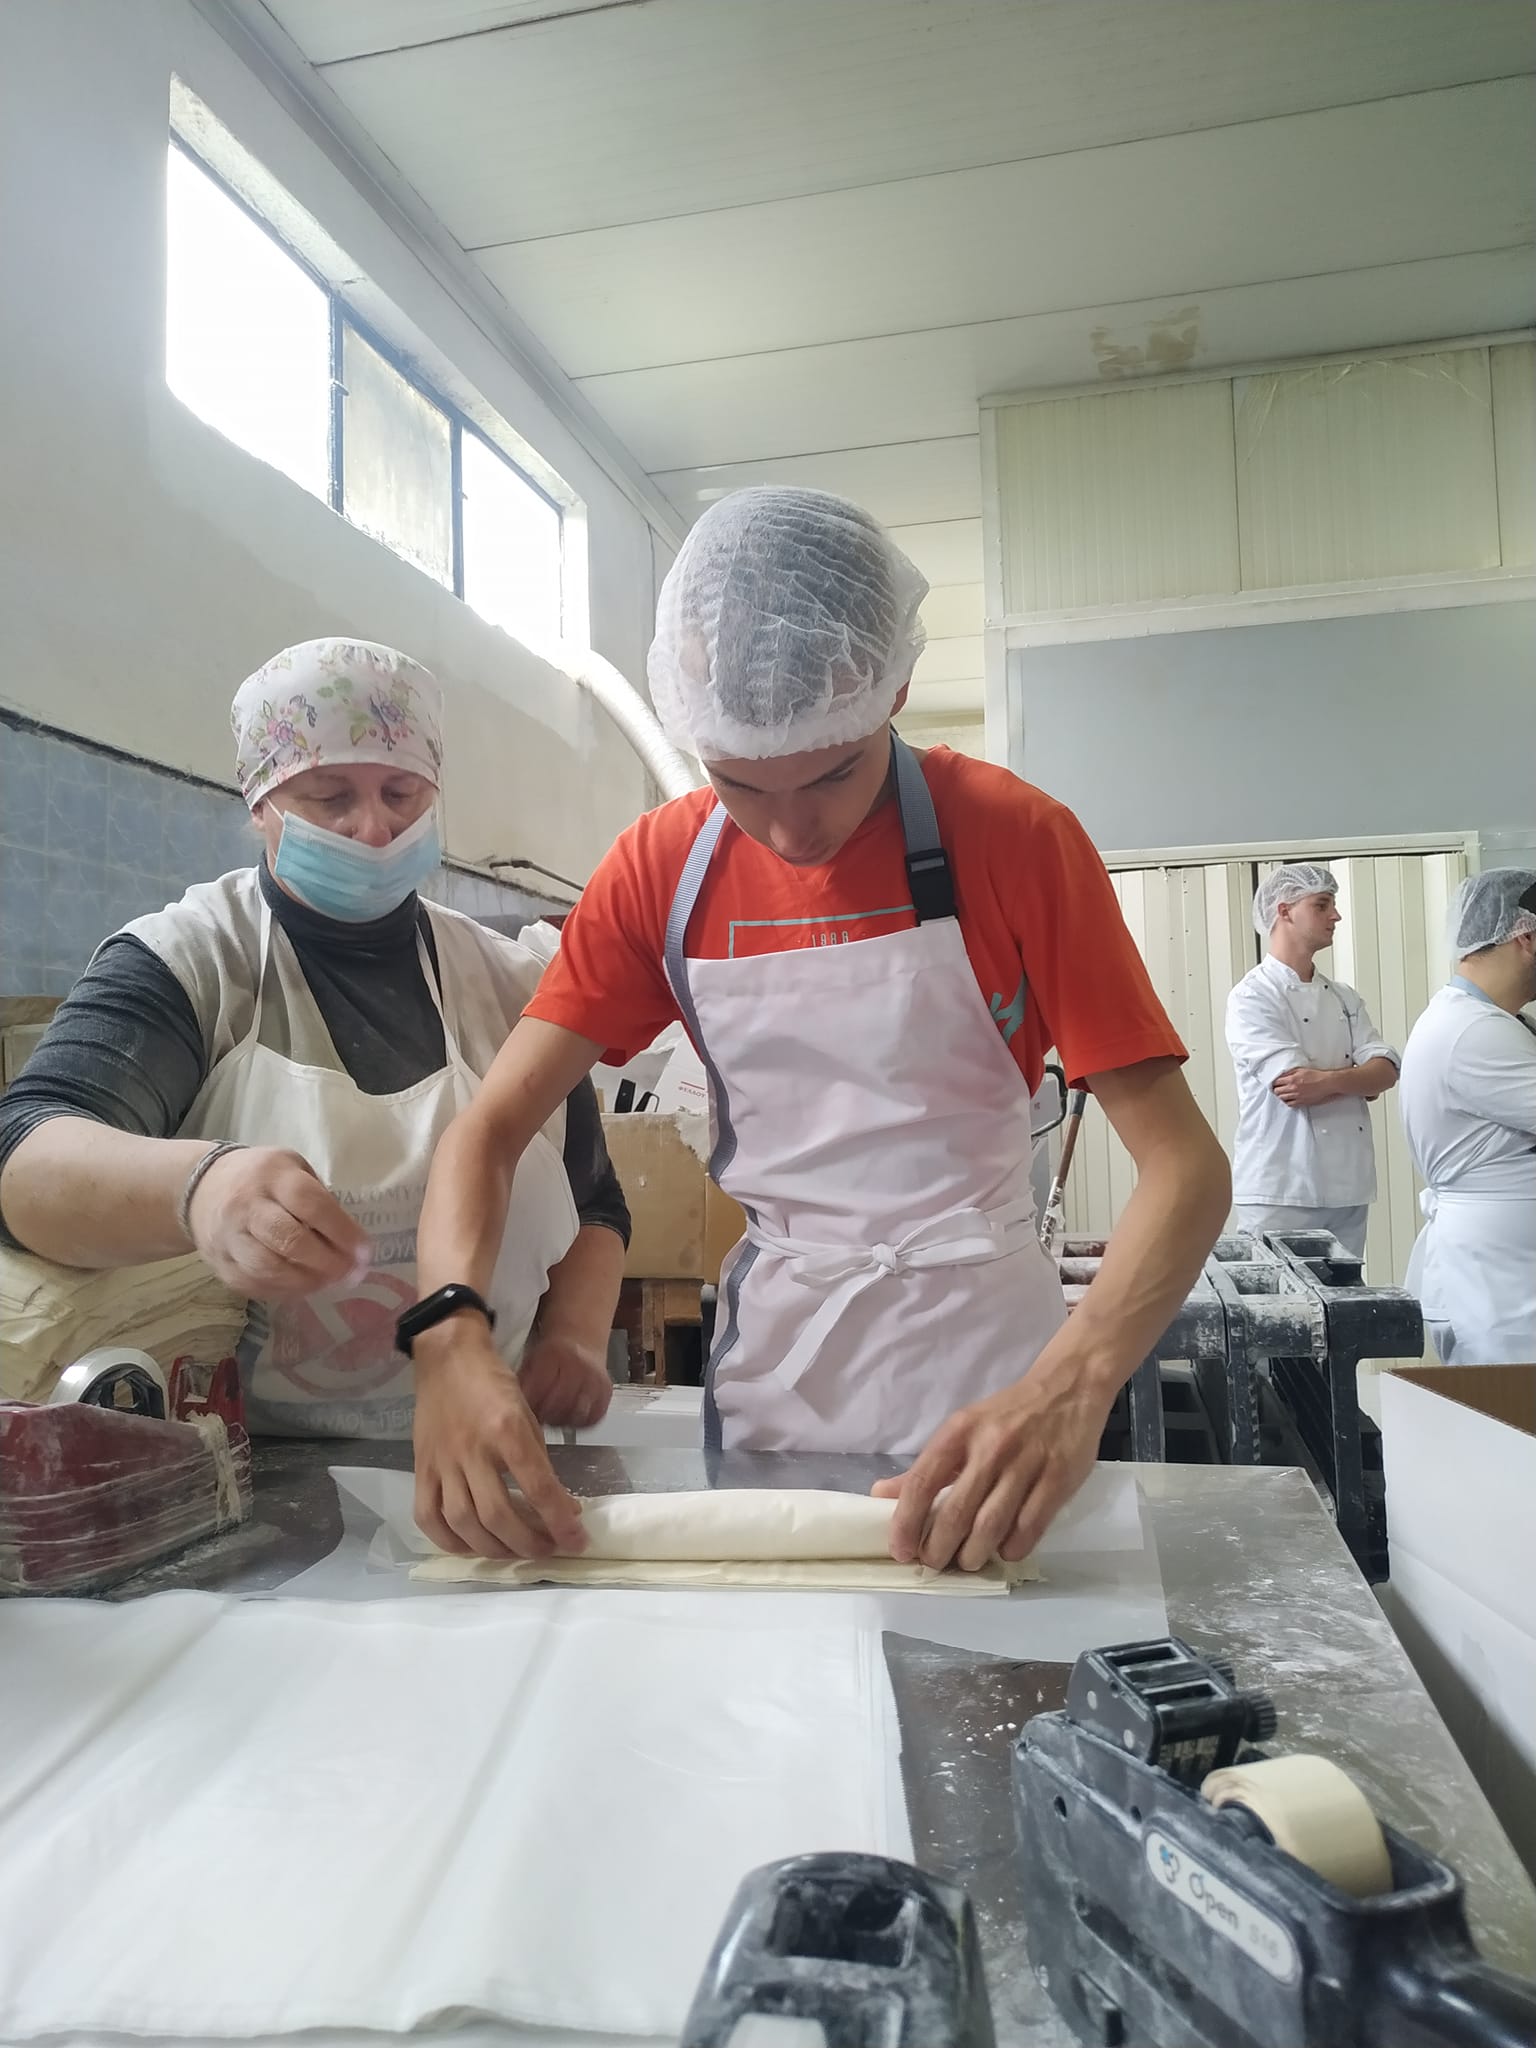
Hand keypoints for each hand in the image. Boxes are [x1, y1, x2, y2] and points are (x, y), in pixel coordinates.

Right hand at [186, 1146, 369, 1296]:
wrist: (202, 1189)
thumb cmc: (263, 1178)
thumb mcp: (293, 1169)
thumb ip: (319, 1199)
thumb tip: (351, 1243)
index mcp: (273, 1175)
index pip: (311, 1204)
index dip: (341, 1231)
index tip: (365, 1252)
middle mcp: (247, 1206)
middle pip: (288, 1240)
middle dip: (327, 1262)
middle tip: (352, 1273)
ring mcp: (229, 1237)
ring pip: (268, 1268)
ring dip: (307, 1282)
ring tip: (331, 1282)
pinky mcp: (219, 1264)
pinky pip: (253, 1284)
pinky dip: (284, 1291)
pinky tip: (304, 1287)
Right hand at [412, 1321, 587, 1559]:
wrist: (447, 1357)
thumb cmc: (494, 1383)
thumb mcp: (527, 1414)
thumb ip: (539, 1462)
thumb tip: (561, 1509)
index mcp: (506, 1430)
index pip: (537, 1487)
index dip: (560, 1521)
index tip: (577, 1540)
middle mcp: (472, 1450)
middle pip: (497, 1515)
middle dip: (528, 1543)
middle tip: (547, 1549)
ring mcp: (441, 1462)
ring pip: (463, 1522)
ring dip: (493, 1548)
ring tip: (515, 1553)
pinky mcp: (420, 1469)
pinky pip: (428, 1516)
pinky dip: (449, 1541)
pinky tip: (471, 1546)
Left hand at [518, 1333, 613, 1429]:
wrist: (581, 1343)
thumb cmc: (551, 1356)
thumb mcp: (531, 1362)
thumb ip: (522, 1384)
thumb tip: (509, 1409)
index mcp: (554, 1356)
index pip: (539, 1388)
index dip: (529, 1405)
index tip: (520, 1413)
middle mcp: (578, 1367)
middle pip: (558, 1404)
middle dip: (543, 1415)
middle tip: (535, 1418)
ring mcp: (595, 1381)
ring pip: (575, 1414)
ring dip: (559, 1420)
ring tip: (550, 1417)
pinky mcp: (605, 1394)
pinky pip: (591, 1418)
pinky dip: (577, 1422)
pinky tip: (567, 1417)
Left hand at [872, 1364, 1110, 1572]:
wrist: (1067, 1389)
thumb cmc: (1007, 1416)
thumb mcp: (962, 1430)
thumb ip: (925, 1467)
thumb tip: (880, 1495)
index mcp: (959, 1432)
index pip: (922, 1482)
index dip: (906, 1522)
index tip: (901, 1550)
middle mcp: (990, 1447)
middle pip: (957, 1512)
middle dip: (940, 1548)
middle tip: (936, 1562)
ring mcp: (1026, 1463)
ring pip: (992, 1525)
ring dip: (974, 1554)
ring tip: (968, 1561)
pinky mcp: (1058, 1479)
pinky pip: (1030, 1527)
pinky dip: (1013, 1547)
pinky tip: (1004, 1550)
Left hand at [1271, 1067, 1335, 1107]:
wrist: (1327, 1083)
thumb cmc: (1316, 1076)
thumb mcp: (1301, 1070)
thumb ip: (1290, 1073)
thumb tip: (1281, 1075)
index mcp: (1292, 1079)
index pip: (1276, 1082)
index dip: (1275, 1082)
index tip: (1275, 1083)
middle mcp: (1293, 1088)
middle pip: (1277, 1091)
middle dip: (1276, 1089)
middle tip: (1278, 1088)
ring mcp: (1297, 1096)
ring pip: (1282, 1098)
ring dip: (1281, 1095)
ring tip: (1284, 1093)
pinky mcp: (1301, 1102)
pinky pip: (1290, 1104)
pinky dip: (1288, 1102)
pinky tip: (1290, 1098)